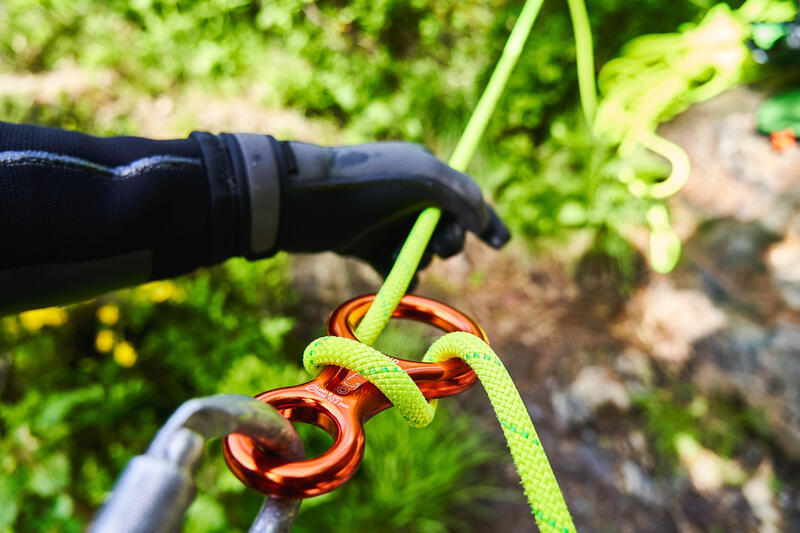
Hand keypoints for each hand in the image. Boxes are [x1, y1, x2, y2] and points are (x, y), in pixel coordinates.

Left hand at [274, 141, 509, 278]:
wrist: (307, 200)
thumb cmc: (370, 184)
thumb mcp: (426, 180)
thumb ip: (465, 196)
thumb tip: (483, 218)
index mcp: (426, 171)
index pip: (466, 197)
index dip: (486, 220)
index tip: (500, 243)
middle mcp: (408, 194)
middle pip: (446, 229)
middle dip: (448, 241)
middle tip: (438, 243)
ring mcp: (386, 219)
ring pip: (420, 251)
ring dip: (418, 257)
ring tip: (399, 253)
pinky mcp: (364, 242)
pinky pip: (394, 265)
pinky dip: (398, 272)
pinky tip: (396, 278)